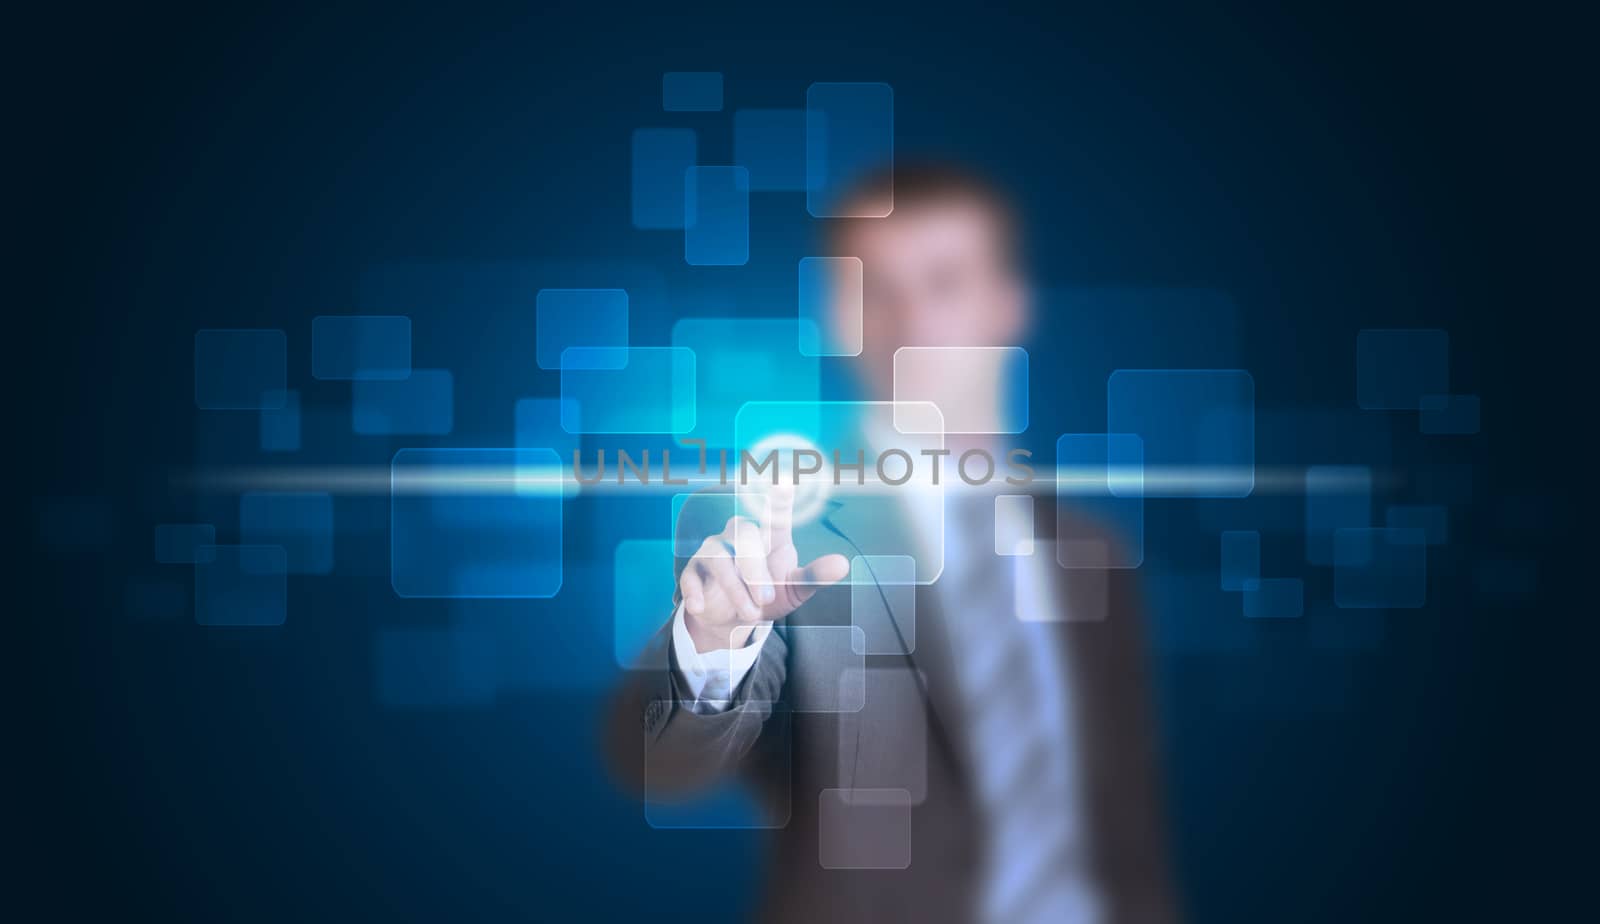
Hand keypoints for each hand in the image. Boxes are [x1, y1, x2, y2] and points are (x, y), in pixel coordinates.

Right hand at [678, 486, 849, 651]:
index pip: (774, 513)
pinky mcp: (693, 572)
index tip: (784, 482)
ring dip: (735, 588)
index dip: (778, 498)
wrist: (733, 621)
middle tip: (766, 600)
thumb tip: (843, 564)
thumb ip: (815, 576)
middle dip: (755, 570)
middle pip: (745, 535)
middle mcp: (739, 536)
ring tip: (750, 614)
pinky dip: (695, 591)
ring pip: (719, 557)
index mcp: (769, 537)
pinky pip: (690, 575)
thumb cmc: (767, 597)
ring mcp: (713, 552)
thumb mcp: (794, 589)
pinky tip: (702, 606)